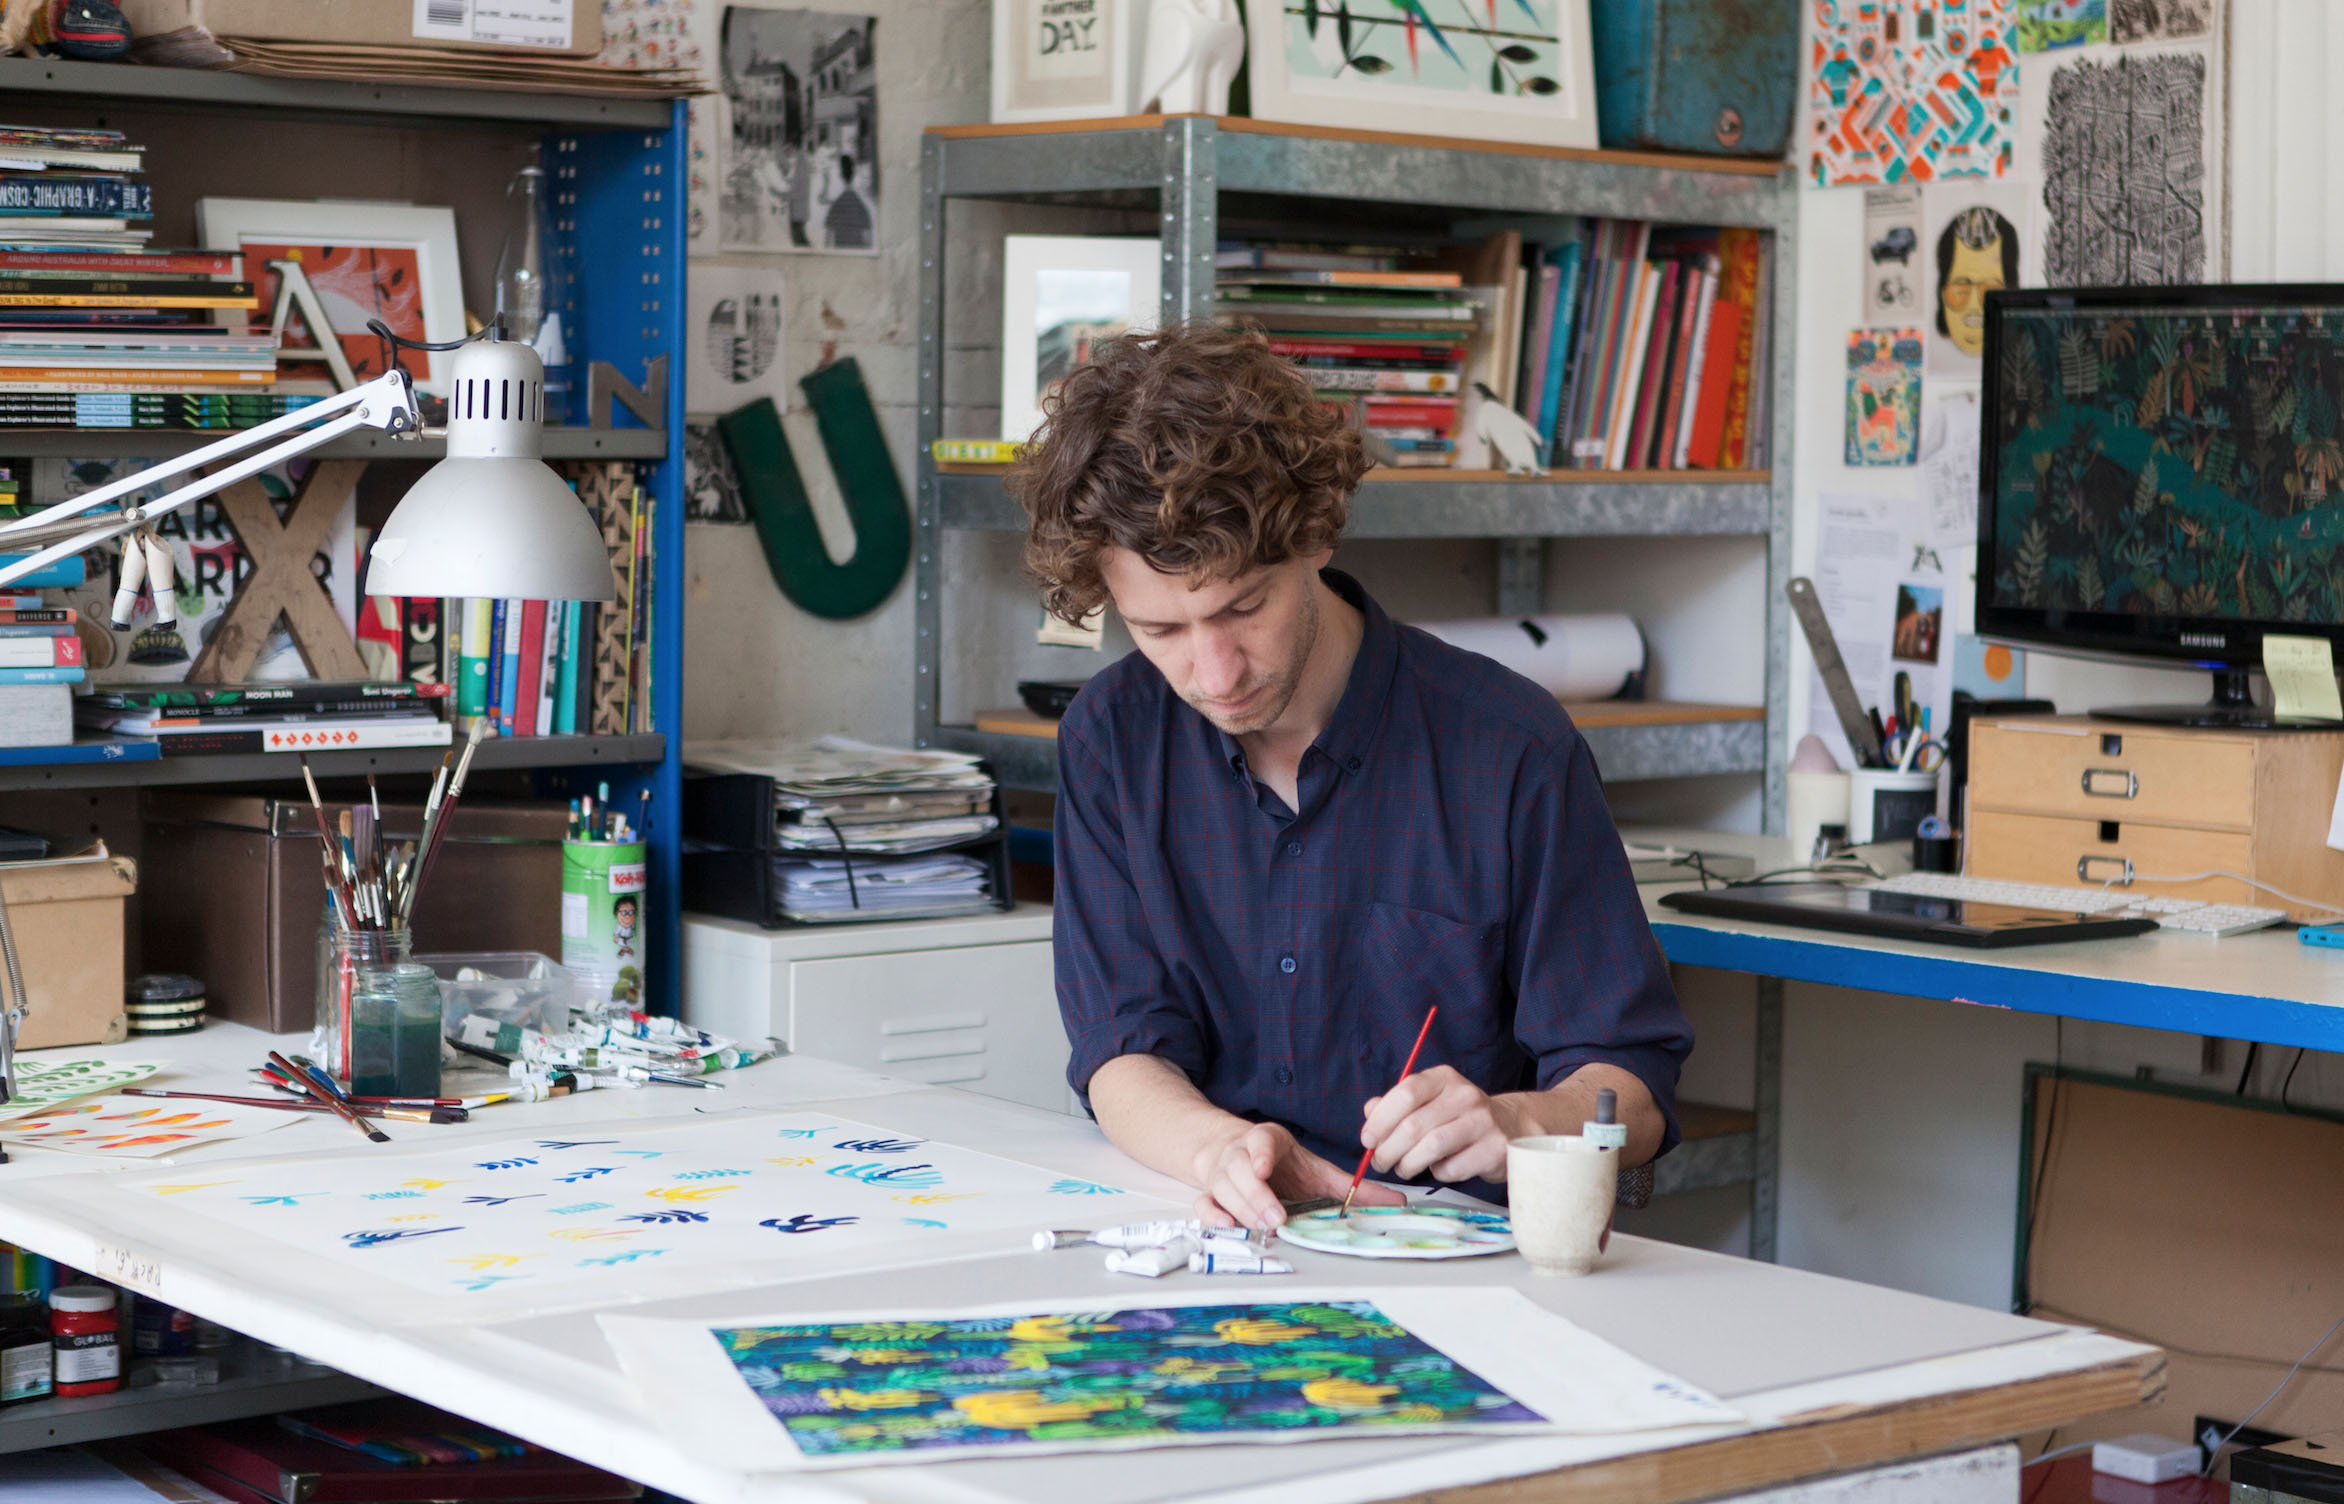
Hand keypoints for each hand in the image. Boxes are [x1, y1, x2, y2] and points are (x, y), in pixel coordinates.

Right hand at [1189, 1120, 1405, 1232]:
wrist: (1237, 1154)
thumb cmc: (1284, 1165)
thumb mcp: (1317, 1169)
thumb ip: (1352, 1186)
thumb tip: (1398, 1200)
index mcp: (1267, 1141)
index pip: (1260, 1140)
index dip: (1260, 1153)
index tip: (1264, 1167)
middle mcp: (1240, 1156)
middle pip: (1240, 1171)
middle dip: (1257, 1195)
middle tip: (1276, 1216)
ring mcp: (1221, 1175)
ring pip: (1221, 1189)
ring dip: (1240, 1209)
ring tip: (1263, 1227)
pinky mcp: (1210, 1194)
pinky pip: (1203, 1206)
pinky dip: (1213, 1217)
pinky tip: (1230, 1227)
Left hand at [1361, 1065, 1526, 1184]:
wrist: (1511, 1126)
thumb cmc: (1459, 1116)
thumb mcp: (1429, 1101)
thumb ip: (1396, 1104)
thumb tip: (1370, 1111)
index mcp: (1444, 1078)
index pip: (1406, 1092)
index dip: (1381, 1119)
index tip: (1368, 1140)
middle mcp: (1465, 1095)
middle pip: (1413, 1125)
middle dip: (1388, 1150)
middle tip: (1380, 1163)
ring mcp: (1483, 1122)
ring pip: (1431, 1148)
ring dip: (1407, 1164)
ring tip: (1403, 1169)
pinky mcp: (1494, 1150)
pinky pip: (1452, 1168)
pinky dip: (1437, 1173)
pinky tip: (1438, 1168)